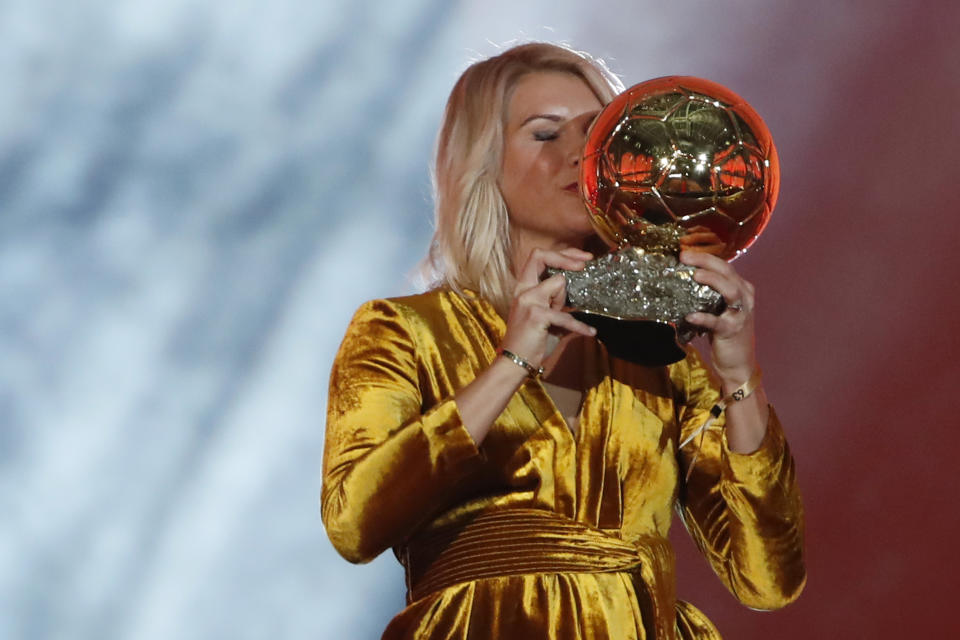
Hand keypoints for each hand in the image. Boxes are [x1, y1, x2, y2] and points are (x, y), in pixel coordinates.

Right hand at [500, 247, 596, 368]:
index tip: (581, 259)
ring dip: (564, 300)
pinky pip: (566, 316)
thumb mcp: (544, 316)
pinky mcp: (536, 315)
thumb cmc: (531, 341)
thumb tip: (580, 291)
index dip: (560, 254)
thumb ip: (557, 302)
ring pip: (558, 283)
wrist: (515, 362)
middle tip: (584, 264)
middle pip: (540, 255)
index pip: (537, 257)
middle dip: (565, 256)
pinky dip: (580, 326)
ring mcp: (528, 301)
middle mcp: (523, 290)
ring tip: (561, 318)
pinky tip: (589, 332)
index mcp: (523, 288)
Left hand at [680, 250, 757, 386]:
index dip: (705, 257)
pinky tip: (691, 316)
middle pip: (727, 272)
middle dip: (706, 261)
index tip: (684, 252)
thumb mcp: (719, 309)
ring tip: (694, 276)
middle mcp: (745, 298)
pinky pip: (718, 322)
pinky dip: (704, 317)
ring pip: (730, 290)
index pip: (724, 266)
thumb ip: (707, 294)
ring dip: (712, 280)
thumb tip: (679, 280)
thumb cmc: (724, 334)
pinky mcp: (732, 331)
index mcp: (742, 288)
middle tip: (684, 256)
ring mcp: (741, 314)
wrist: (738, 364)